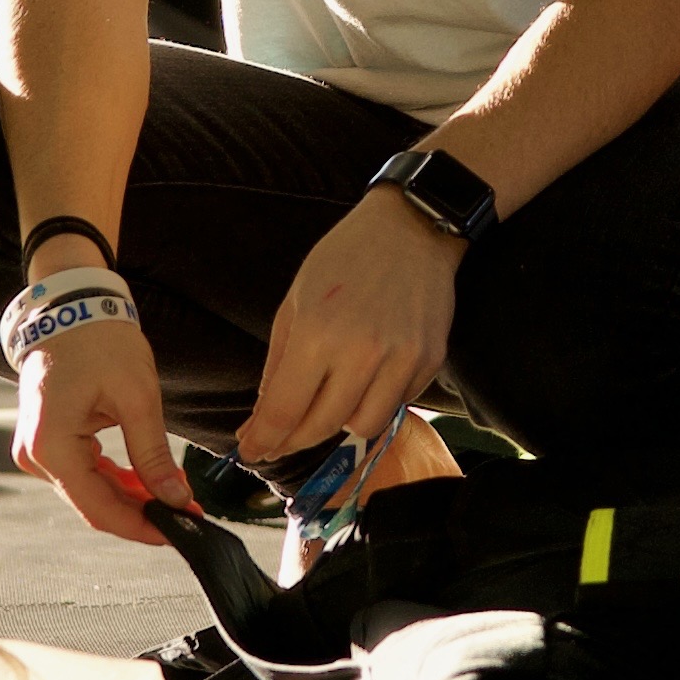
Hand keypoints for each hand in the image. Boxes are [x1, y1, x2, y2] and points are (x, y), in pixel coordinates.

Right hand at [12, 317, 192, 542]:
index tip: (180, 531)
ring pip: (89, 491)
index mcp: (51, 445)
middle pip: (93, 504)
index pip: (98, 508)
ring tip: (174, 495)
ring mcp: (36, 449)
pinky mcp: (46, 441)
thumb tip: (175, 499)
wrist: (70, 305)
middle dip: (142, 512)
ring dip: (131, 497)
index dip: (142, 526)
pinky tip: (145, 479)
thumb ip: (153, 455)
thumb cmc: (99, 340)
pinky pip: (82, 473)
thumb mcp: (137, 397)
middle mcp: (34, 455)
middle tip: (187, 513)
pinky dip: (114, 479)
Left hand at [242, 190, 457, 468]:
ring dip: (339, 425)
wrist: (411, 228)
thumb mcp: (295, 300)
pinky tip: (367, 379)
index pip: (283, 410)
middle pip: (322, 427)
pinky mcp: (430, 360)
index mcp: (317, 333)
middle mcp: (361, 352)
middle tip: (280, 438)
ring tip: (328, 403)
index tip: (249, 451)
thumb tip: (263, 416)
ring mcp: (401, 359)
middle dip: (294, 440)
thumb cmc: (344, 257)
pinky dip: (376, 402)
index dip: (262, 439)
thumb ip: (278, 362)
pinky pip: (398, 404)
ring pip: (363, 427)